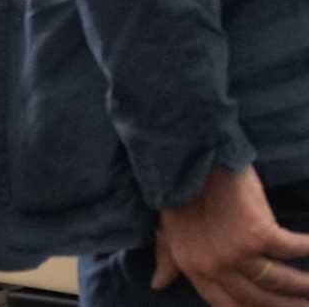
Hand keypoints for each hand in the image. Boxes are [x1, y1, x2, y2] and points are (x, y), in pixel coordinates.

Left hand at [151, 166, 308, 305]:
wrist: (187, 158)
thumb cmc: (179, 191)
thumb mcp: (167, 229)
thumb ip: (167, 259)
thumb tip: (157, 284)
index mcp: (193, 268)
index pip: (226, 305)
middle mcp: (216, 267)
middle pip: (258, 300)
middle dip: (286, 306)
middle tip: (304, 306)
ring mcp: (238, 252)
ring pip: (280, 280)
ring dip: (303, 285)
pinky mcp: (258, 233)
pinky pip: (293, 248)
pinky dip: (308, 246)